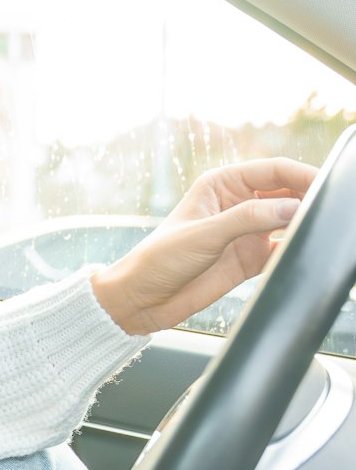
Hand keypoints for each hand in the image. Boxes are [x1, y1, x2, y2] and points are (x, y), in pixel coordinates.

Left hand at [90, 157, 314, 336]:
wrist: (141, 300)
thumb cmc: (158, 259)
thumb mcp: (204, 234)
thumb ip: (249, 219)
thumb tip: (292, 207)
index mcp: (222, 184)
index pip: (273, 170)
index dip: (302, 173)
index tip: (324, 184)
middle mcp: (238, 204)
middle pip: (287, 192)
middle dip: (308, 197)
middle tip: (327, 209)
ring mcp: (246, 232)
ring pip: (288, 220)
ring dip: (304, 222)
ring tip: (320, 228)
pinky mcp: (250, 259)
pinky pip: (282, 249)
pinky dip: (295, 249)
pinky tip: (304, 251)